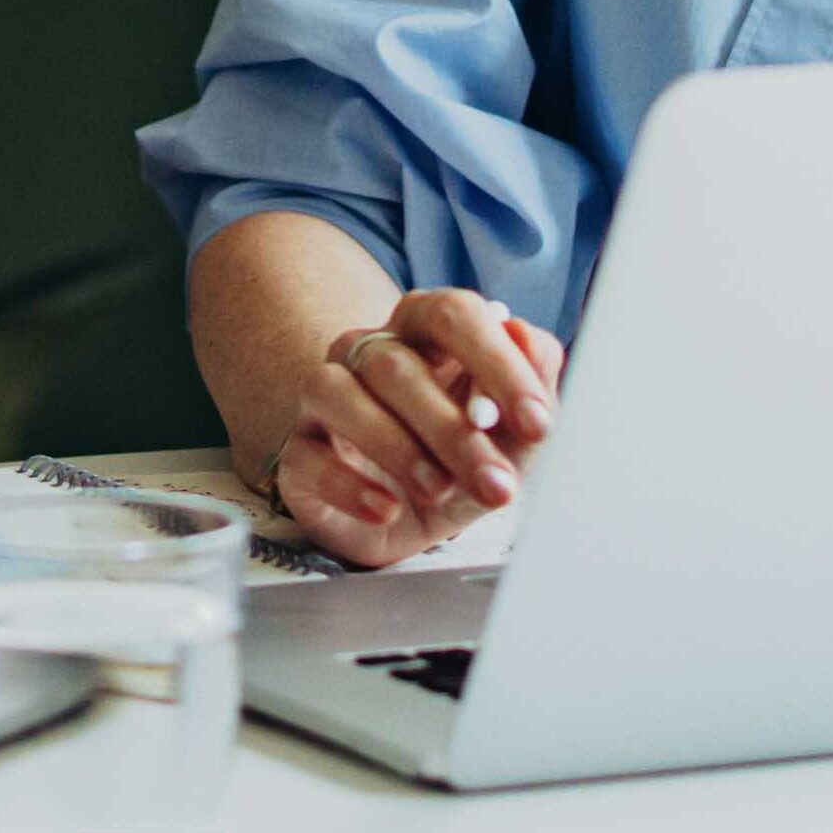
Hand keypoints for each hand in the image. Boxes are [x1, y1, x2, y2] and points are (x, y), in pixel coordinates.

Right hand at [272, 288, 563, 570]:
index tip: (535, 421)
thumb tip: (524, 332)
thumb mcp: (513, 432)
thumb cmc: (463, 457)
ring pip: (339, 394)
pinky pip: (307, 455)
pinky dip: (348, 484)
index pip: (452, 314)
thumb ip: (533, 379)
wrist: (412, 517)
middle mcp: (367, 352)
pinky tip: (387, 508)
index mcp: (425, 331)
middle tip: (495, 482)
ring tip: (440, 490)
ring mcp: (325, 399)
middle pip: (395, 364)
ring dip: (397, 446)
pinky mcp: (297, 452)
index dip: (496, 363)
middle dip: (452, 429)